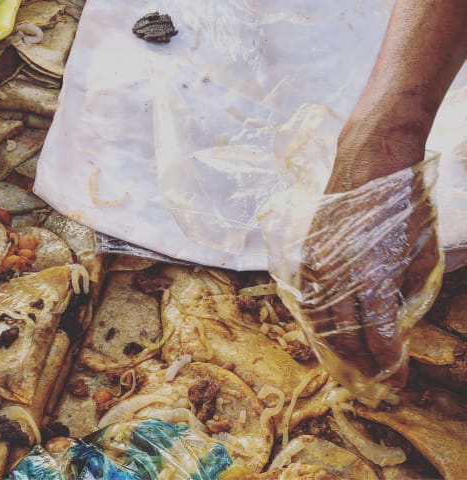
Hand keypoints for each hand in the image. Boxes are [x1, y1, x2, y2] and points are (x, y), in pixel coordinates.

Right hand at [298, 125, 442, 400]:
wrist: (369, 160)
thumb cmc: (402, 199)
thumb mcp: (422, 246)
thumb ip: (410, 289)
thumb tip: (398, 317)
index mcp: (372, 277)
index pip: (377, 336)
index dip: (388, 361)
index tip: (397, 377)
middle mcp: (337, 278)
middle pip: (344, 336)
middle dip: (361, 363)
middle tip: (375, 379)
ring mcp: (316, 266)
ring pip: (319, 322)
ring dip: (334, 347)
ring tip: (349, 362)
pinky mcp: (306, 255)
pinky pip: (307, 299)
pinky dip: (317, 321)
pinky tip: (326, 330)